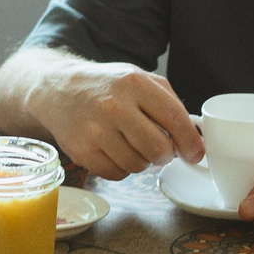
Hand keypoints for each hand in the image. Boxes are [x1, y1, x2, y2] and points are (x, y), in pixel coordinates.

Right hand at [27, 61, 202, 180]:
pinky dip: (121, 168)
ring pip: (138, 165)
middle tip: (159, 149)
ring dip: (141, 161)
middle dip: (165, 155)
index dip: (191, 142)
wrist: (58, 89)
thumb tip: (195, 139)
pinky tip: (113, 150)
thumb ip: (169, 104)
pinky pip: (117, 174)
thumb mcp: (139, 79)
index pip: (174, 119)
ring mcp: (95, 130)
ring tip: (130, 144)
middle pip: (158, 149)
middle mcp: (114, 106)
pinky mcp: (81, 151)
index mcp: (134, 84)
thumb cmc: (106, 86)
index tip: (195, 154)